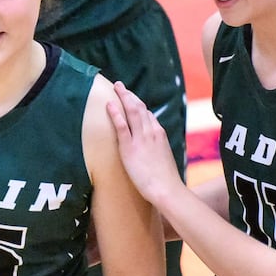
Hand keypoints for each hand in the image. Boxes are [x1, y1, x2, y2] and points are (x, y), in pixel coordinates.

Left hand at [106, 81, 186, 203]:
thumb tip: (151, 146)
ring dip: (123, 97)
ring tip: (114, 88)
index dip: (138, 105)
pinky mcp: (130, 147)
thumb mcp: (163, 158)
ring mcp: (141, 138)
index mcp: (159, 134)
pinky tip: (109, 104)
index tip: (130, 99)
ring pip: (132, 111)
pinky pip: (121, 125)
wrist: (166, 189)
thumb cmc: (165, 179)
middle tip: (120, 86)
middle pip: (139, 107)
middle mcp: (151, 132)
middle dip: (129, 95)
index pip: (148, 114)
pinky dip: (115, 113)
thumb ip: (157, 148)